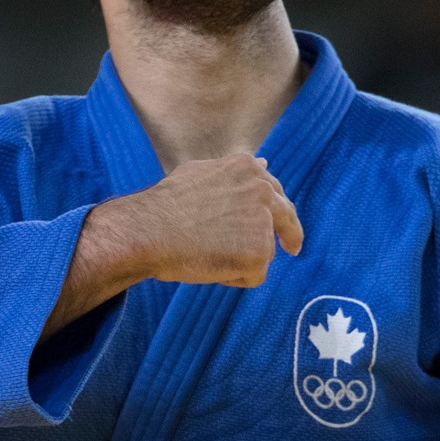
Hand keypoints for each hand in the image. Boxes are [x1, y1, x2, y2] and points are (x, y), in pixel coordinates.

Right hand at [94, 153, 302, 287]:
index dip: (275, 210)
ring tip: (208, 254)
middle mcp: (263, 191)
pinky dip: (234, 277)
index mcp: (249, 169)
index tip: (280, 224)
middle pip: (288, 216)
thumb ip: (235, 172)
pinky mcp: (259, 253)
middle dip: (290, 234)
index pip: (275, 191)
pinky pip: (254, 275)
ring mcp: (263, 222)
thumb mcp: (202, 172)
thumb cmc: (166, 206)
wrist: (148, 230)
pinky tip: (209, 267)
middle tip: (291, 248)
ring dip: (242, 257)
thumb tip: (262, 163)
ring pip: (265, 250)